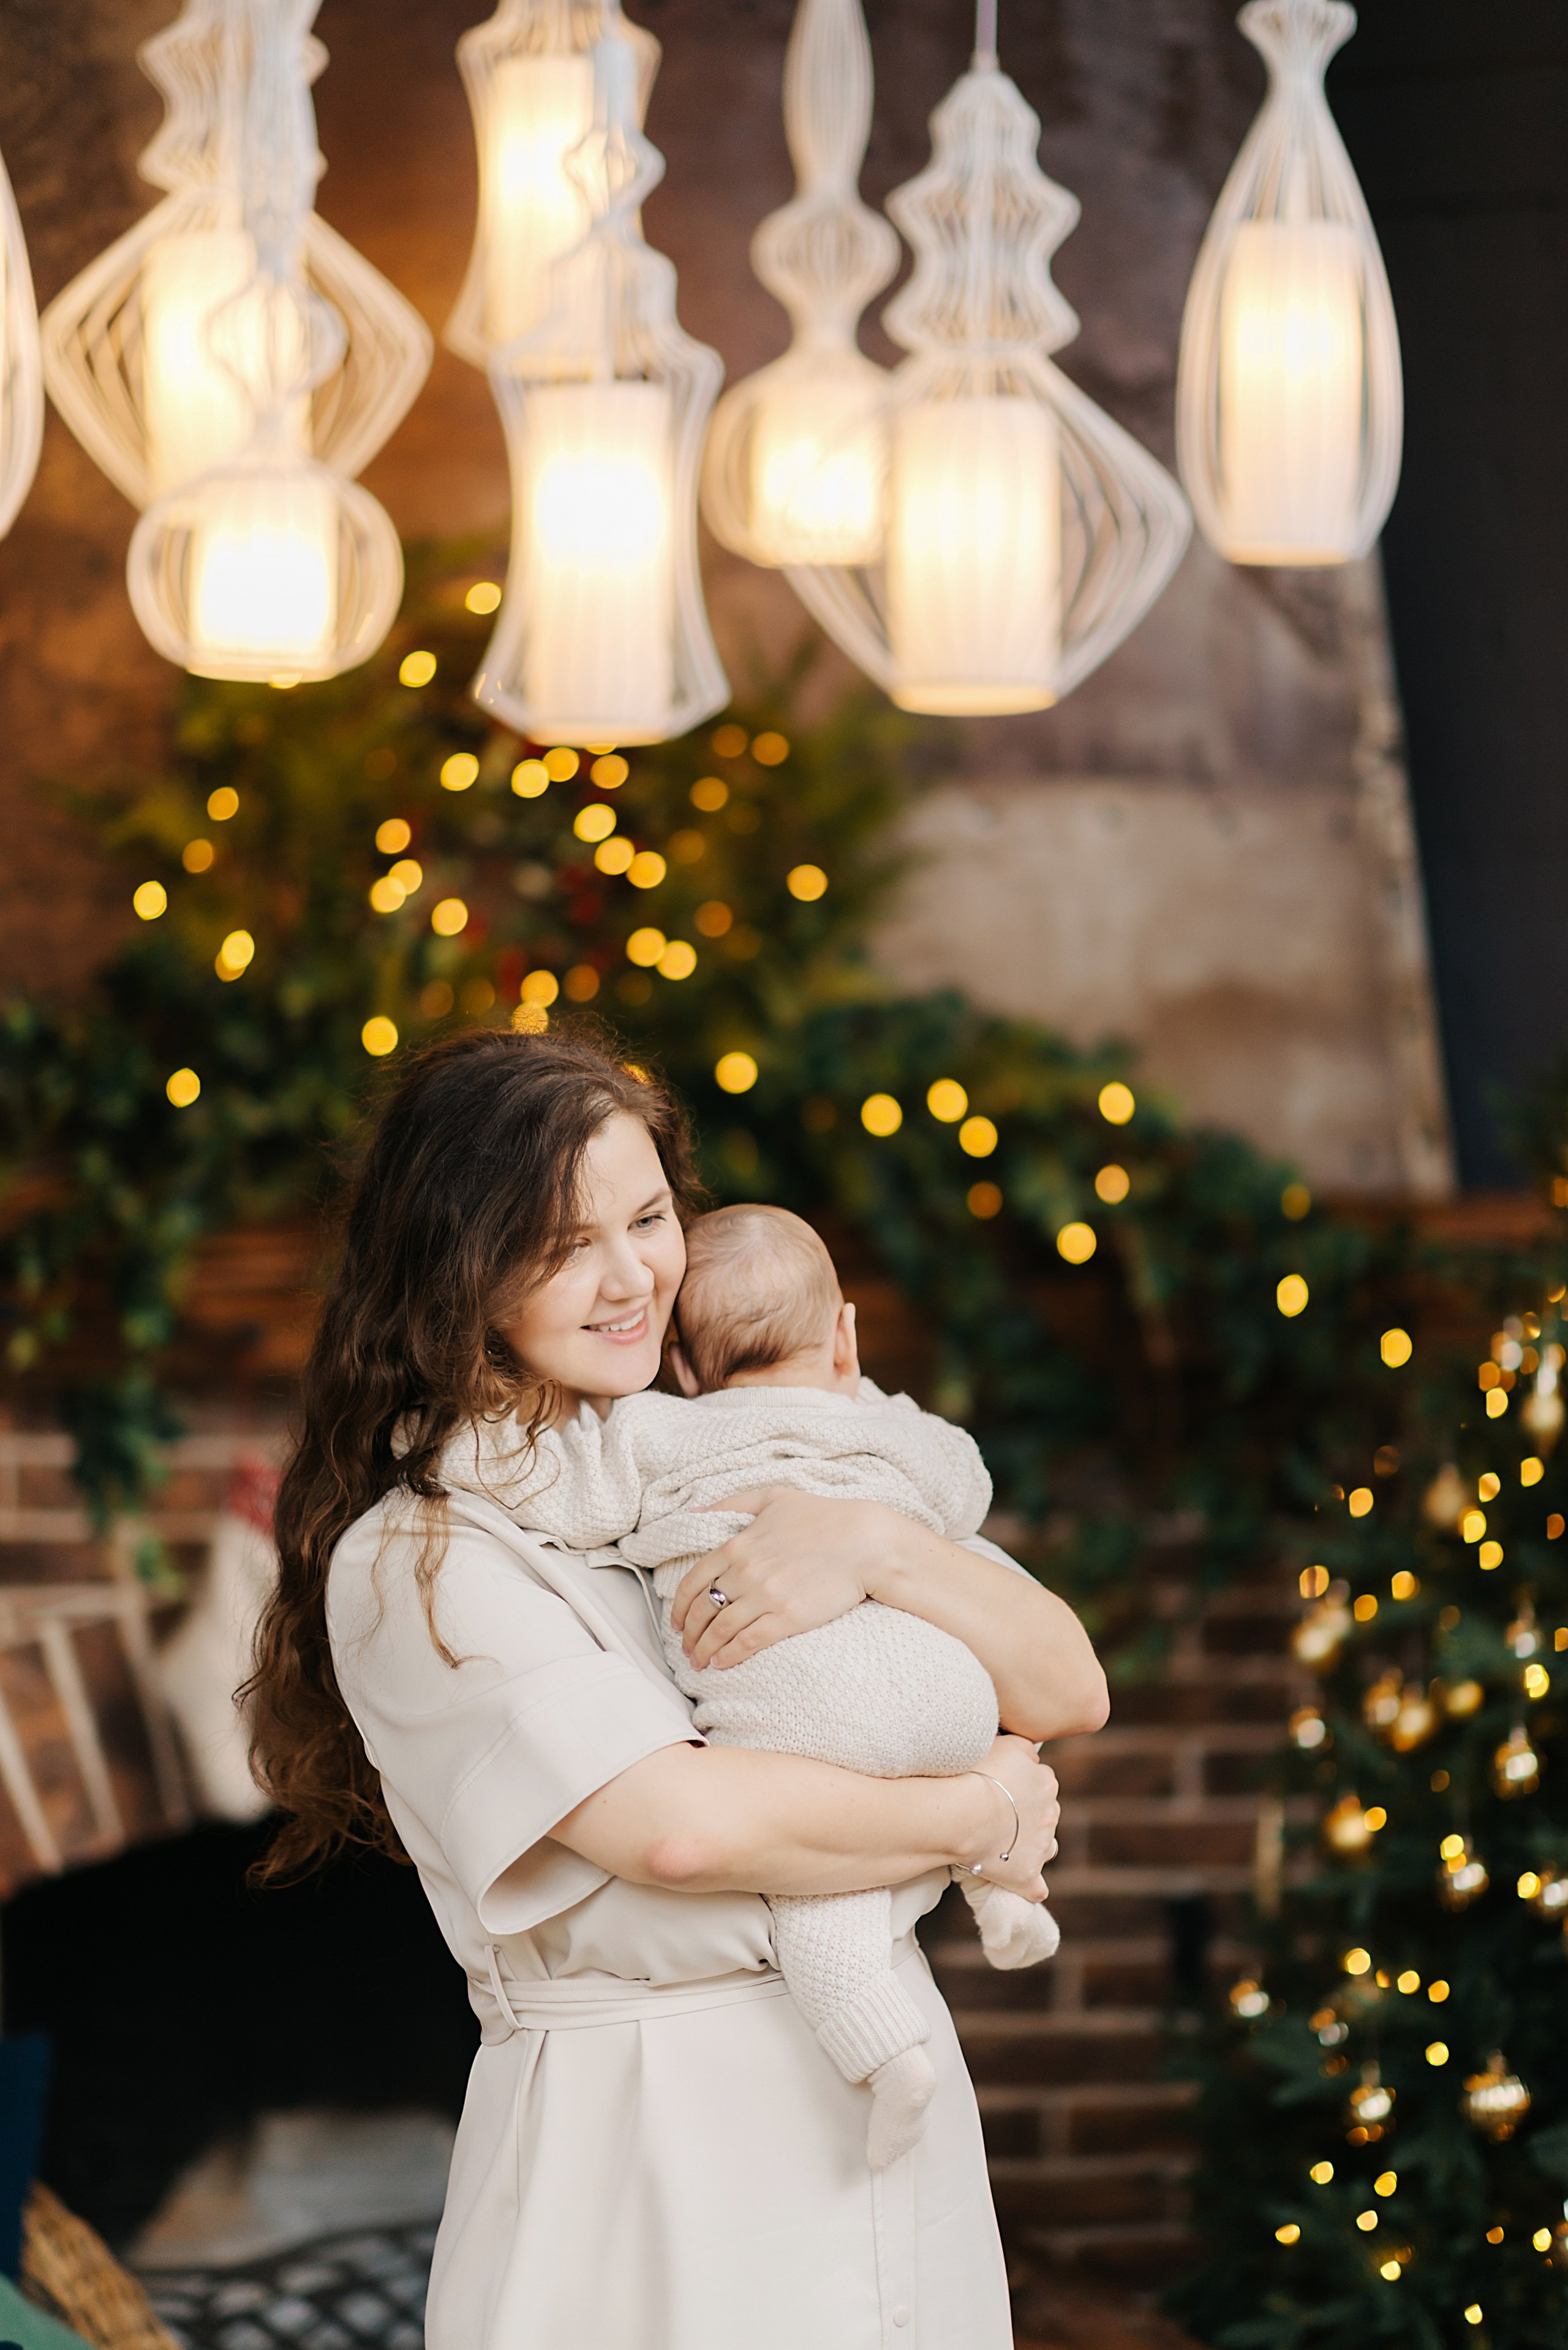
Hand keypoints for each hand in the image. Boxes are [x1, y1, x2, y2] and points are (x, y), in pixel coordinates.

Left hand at [671, 1487, 894, 1669]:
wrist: (865, 1542)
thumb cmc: (822, 1517)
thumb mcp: (773, 1498)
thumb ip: (732, 1503)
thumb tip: (697, 1510)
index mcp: (737, 1545)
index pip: (693, 1582)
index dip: (680, 1607)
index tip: (677, 1623)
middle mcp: (745, 1571)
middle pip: (703, 1610)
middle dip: (690, 1635)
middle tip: (686, 1649)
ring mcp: (765, 1596)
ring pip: (720, 1630)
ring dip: (705, 1650)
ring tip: (700, 1662)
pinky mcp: (787, 1617)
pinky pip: (747, 1642)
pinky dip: (729, 1656)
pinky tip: (722, 1664)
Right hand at [963, 1735, 1059, 1900]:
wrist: (961, 1812)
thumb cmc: (975, 1772)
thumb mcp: (1005, 1743)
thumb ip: (1024, 1747)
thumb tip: (1032, 1755)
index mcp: (1046, 1781)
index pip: (1040, 1780)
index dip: (1019, 1783)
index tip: (999, 1786)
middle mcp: (1050, 1814)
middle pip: (1044, 1813)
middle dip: (1027, 1814)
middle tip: (996, 1813)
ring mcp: (1041, 1847)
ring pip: (1045, 1846)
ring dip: (1032, 1846)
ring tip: (1006, 1845)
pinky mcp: (1027, 1875)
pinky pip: (1035, 1887)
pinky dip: (1029, 1885)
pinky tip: (1020, 1883)